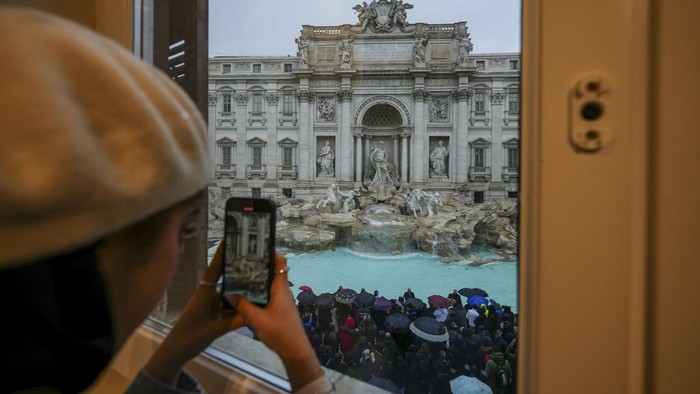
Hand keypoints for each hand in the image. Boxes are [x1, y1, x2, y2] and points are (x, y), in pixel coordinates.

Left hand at [145, 242, 245, 384]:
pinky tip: (251, 303)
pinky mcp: (212, 312)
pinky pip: (228, 304)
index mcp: (204, 292)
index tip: (230, 238)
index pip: (215, 268)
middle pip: (225, 277)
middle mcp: (208, 294)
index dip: (222, 253)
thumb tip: (255, 312)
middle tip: (254, 259)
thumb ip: (235, 321)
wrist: (176, 352)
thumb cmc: (190, 337)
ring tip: (258, 281)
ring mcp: (210, 303)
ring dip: (240, 288)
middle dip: (238, 268)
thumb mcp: (215, 330)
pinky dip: (238, 303)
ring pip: (228, 292)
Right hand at [230, 253, 323, 390]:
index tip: (258, 246)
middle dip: (259, 265)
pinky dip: (257, 293)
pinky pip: (267, 296)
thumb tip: (229, 293)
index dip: (272, 252)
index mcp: (280, 289)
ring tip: (239, 275)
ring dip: (257, 280)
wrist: (295, 351)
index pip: (281, 263)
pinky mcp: (279, 310)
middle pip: (272, 273)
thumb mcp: (257, 319)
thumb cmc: (280, 332)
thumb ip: (243, 305)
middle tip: (241, 260)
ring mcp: (281, 301)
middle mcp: (282, 292)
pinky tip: (245, 296)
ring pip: (268, 285)